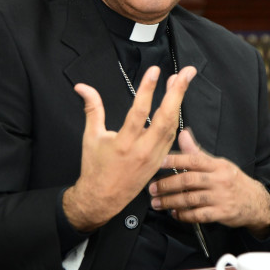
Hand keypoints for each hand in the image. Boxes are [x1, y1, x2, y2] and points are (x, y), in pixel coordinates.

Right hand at [63, 65, 196, 231]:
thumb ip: (92, 108)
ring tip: (181, 81)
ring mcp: (154, 157)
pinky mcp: (159, 161)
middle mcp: (142, 151)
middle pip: (165, 118)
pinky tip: (175, 103)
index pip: (139, 112)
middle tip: (186, 73)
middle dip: (178, 93)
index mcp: (123, 144)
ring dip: (178, 102)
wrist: (102, 198)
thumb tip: (83, 87)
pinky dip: (175, 118)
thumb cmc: (95, 168)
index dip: (147, 89)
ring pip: (172, 126)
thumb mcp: (90, 136)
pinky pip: (171, 137)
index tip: (154, 71)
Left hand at [148, 129, 269, 236]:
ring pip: (191, 199)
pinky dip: (184, 215)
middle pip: (189, 180)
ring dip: (171, 201)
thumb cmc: (232, 180)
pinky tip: (174, 213)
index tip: (158, 162)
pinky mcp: (222, 214)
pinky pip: (199, 215)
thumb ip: (197, 152)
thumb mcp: (218, 163)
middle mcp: (219, 180)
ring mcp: (221, 198)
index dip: (175, 160)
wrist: (255, 202)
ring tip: (157, 203)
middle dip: (167, 184)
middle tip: (152, 188)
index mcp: (217, 165)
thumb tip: (183, 134)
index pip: (193, 159)